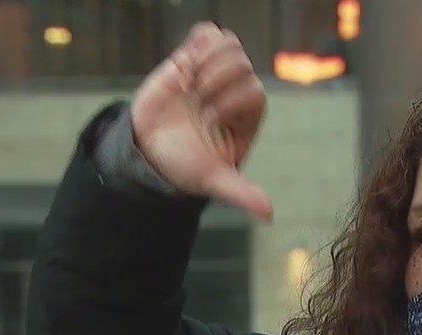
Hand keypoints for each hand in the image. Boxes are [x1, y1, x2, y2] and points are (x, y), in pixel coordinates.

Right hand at [131, 23, 272, 220]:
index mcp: (248, 115)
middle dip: (215, 80)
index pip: (254, 91)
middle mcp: (237, 90)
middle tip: (195, 99)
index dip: (230, 101)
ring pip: (228, 43)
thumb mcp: (214, 180)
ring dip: (205, 61)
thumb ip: (241, 193)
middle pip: (242, 63)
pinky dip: (196, 44)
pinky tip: (183, 67)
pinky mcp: (196, 55)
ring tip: (188, 82)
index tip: (207, 117)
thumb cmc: (187, 165)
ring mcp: (217, 70)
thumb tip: (268, 215)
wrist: (153, 149)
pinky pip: (207, 33)